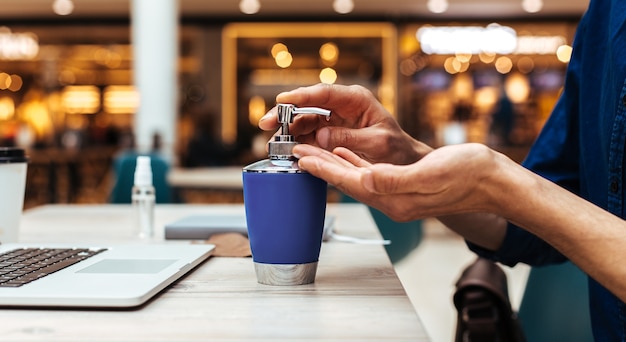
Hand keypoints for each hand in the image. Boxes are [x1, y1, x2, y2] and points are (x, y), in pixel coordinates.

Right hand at [259, 83, 428, 164]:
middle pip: (307, 105)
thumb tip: (321, 135)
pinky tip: (284, 149)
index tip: (282, 101)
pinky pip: (308, 135)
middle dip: (285, 114)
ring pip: (303, 120)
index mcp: (356, 100)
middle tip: (265, 124)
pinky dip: (295, 142)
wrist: (403, 162)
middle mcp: (342, 106)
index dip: (301, 96)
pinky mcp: (330, 134)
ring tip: (271, 142)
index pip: (324, 93)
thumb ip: (350, 138)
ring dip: (287, 130)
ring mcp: (334, 120)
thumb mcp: (377, 143)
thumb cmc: (397, 149)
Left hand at [293, 143, 502, 220]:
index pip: (351, 183)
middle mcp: (393, 200)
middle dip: (321, 167)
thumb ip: (395, 179)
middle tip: (297, 154)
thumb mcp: (431, 173)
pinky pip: (371, 174)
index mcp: (395, 199)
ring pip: (356, 177)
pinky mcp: (406, 186)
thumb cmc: (469, 175)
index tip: (302, 160)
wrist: (494, 182)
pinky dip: (355, 163)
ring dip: (333, 164)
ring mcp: (399, 195)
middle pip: (348, 182)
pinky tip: (346, 153)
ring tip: (313, 154)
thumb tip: (366, 178)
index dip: (325, 170)